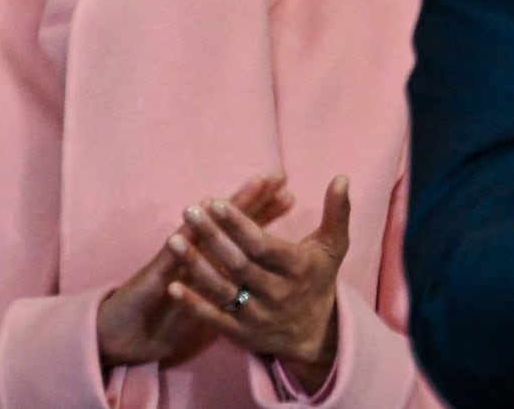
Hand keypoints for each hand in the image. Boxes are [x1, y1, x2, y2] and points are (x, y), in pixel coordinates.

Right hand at [96, 173, 292, 368]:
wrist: (124, 332)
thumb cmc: (166, 319)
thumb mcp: (204, 303)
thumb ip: (227, 285)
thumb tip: (257, 272)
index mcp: (211, 263)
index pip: (244, 234)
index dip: (265, 214)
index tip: (288, 192)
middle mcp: (194, 255)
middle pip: (227, 224)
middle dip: (251, 202)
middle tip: (275, 176)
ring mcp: (173, 263)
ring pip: (199, 235)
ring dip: (215, 215)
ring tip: (233, 194)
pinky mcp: (153, 281)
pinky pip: (167, 265)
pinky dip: (176, 249)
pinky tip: (182, 233)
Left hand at [165, 176, 350, 392]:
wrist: (316, 335)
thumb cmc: (318, 279)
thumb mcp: (332, 248)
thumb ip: (336, 212)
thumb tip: (342, 177)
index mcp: (299, 269)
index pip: (264, 246)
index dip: (239, 224)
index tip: (216, 202)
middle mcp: (278, 294)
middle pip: (239, 264)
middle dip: (212, 236)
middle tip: (189, 210)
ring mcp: (258, 316)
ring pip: (223, 290)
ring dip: (196, 266)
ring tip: (173, 240)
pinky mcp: (242, 334)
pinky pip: (214, 319)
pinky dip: (193, 304)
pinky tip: (172, 285)